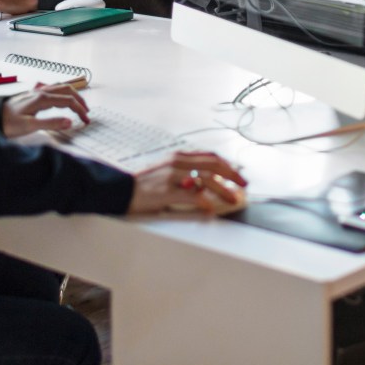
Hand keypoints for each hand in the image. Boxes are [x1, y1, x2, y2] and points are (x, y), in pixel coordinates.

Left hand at [1, 83, 89, 137]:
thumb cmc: (9, 123)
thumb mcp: (30, 126)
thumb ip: (51, 123)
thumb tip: (70, 122)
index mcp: (43, 99)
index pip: (68, 101)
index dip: (80, 110)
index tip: (86, 120)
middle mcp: (41, 92)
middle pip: (68, 90)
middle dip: (80, 100)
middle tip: (87, 112)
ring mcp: (36, 92)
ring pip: (60, 87)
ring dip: (72, 94)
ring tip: (78, 105)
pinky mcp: (33, 95)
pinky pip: (53, 88)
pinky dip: (62, 92)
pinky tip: (61, 98)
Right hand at [126, 151, 246, 215]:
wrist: (121, 190)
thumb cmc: (144, 184)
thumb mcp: (166, 171)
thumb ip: (185, 173)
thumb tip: (206, 183)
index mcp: (178, 156)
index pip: (209, 156)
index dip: (227, 164)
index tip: (238, 173)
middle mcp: (177, 162)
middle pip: (212, 165)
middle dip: (231, 175)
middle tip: (243, 185)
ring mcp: (172, 176)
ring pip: (206, 179)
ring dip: (223, 189)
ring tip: (232, 198)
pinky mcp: (166, 191)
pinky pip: (191, 196)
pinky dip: (204, 202)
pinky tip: (210, 209)